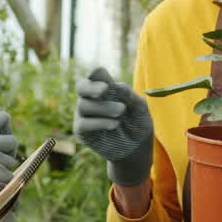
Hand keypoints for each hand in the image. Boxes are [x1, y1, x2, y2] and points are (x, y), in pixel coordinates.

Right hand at [0, 111, 18, 221]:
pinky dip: (6, 184)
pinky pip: (13, 178)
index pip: (3, 117)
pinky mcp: (0, 177)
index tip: (1, 138)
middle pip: (12, 141)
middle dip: (7, 152)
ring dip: (5, 170)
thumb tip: (12, 140)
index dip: (5, 129)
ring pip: (13, 162)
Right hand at [73, 67, 153, 186]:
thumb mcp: (140, 108)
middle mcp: (90, 99)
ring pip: (83, 105)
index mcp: (104, 88)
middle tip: (105, 89)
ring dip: (103, 107)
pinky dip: (99, 123)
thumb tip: (118, 86)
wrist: (136, 148)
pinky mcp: (82, 131)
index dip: (97, 74)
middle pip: (81, 86)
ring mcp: (84, 114)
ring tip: (121, 111)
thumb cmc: (137, 122)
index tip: (104, 77)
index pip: (95, 76)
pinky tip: (114, 124)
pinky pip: (83, 124)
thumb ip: (131, 97)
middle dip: (91, 87)